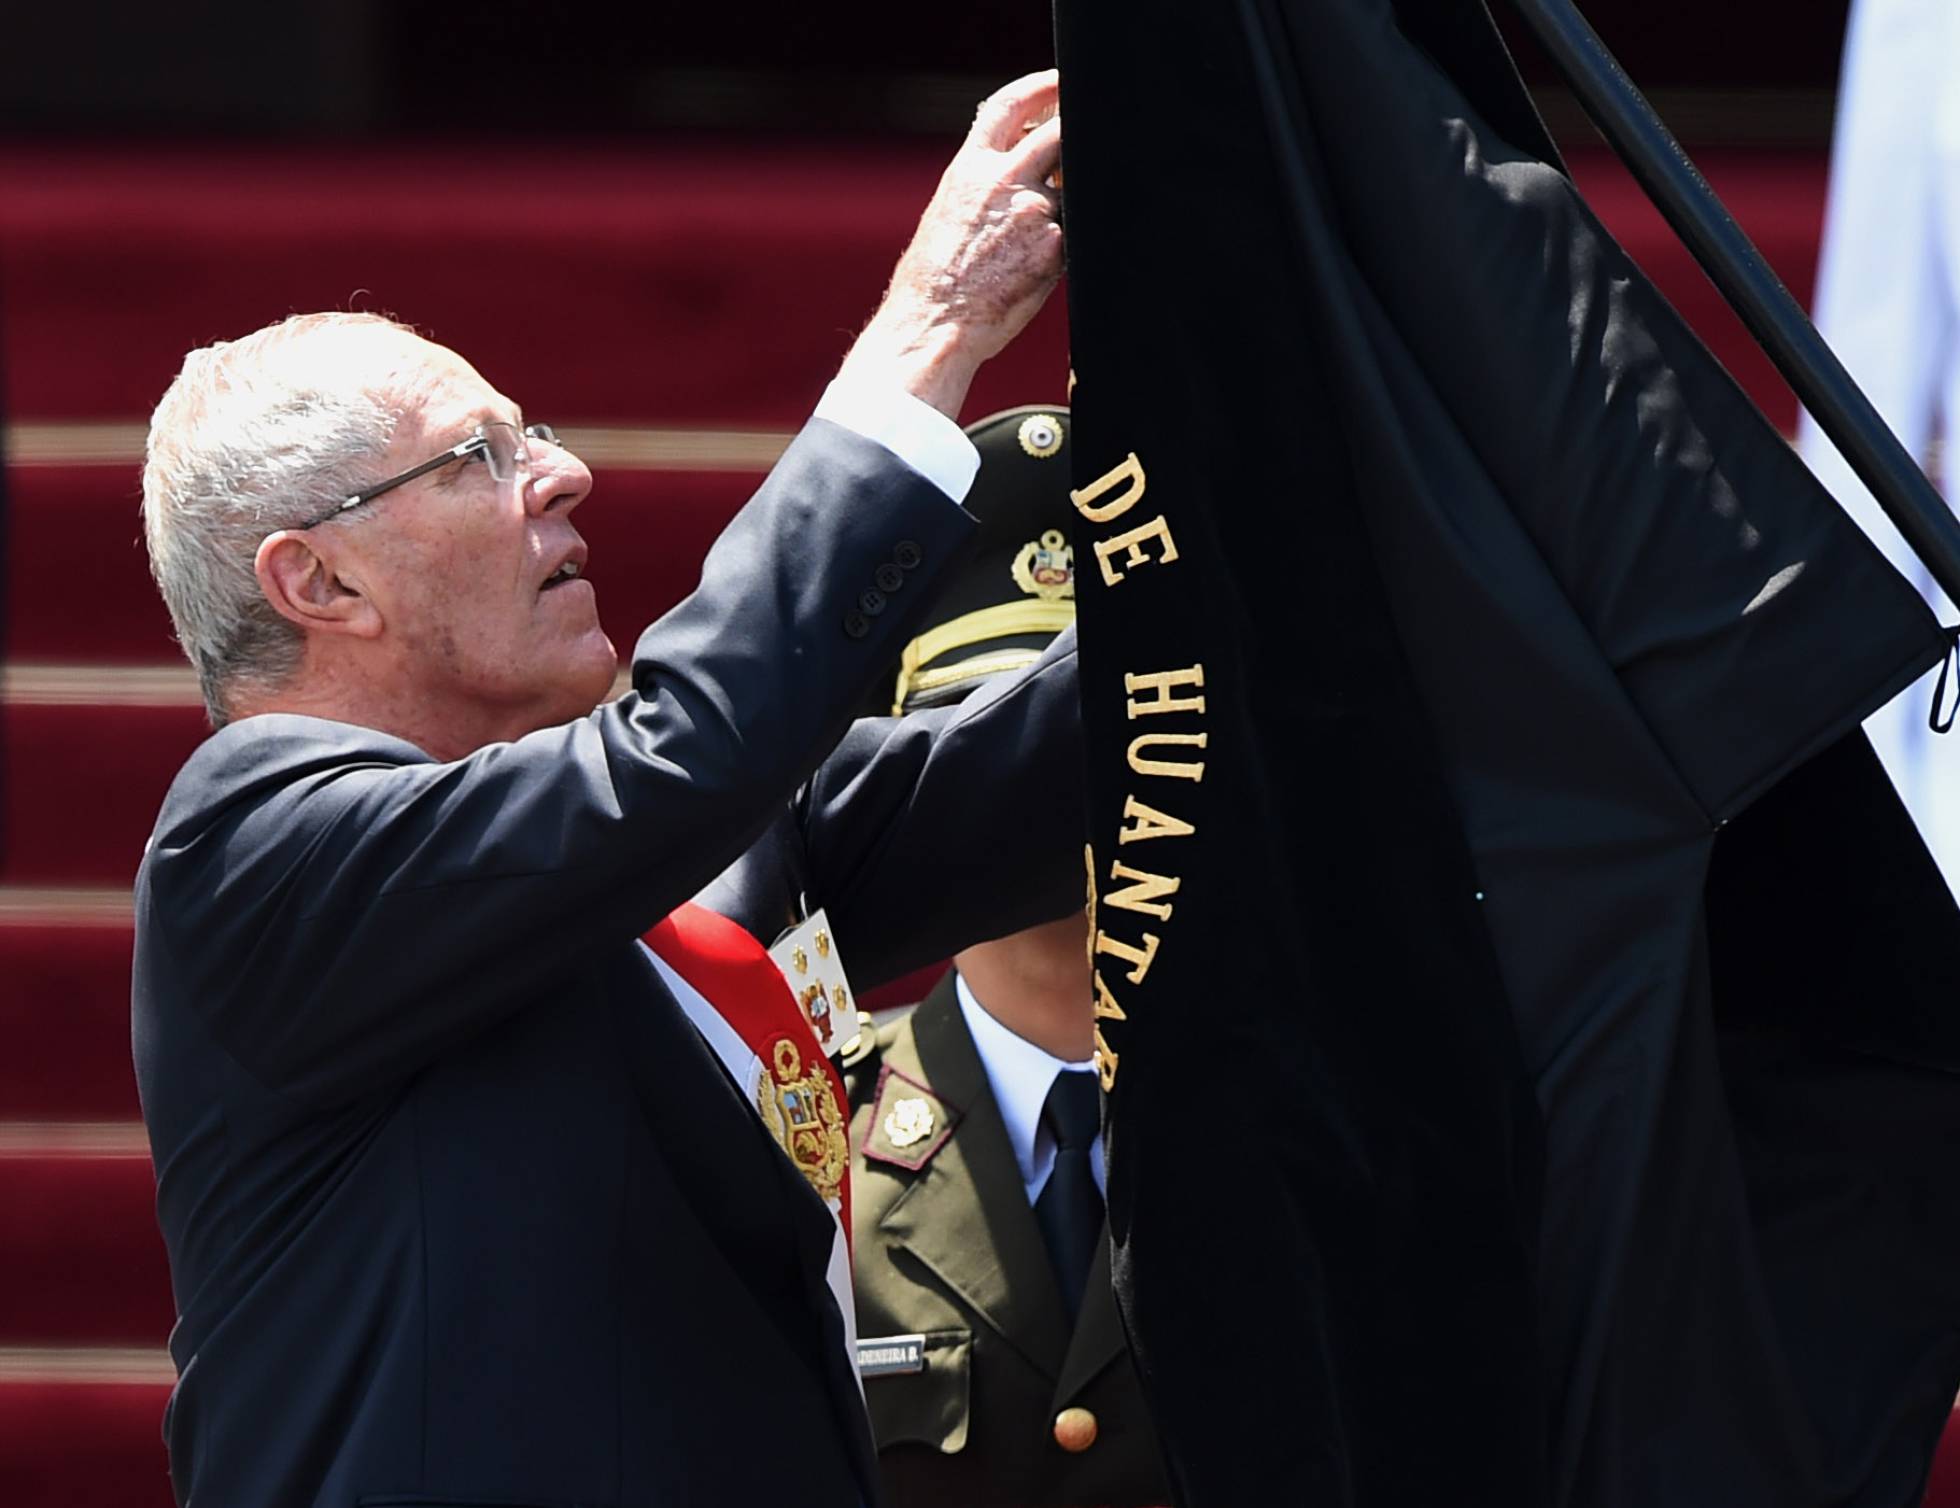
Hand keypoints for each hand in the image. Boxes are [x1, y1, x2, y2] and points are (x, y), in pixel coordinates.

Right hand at [838, 70, 1063, 417]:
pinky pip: (1076, 233)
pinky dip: (1067, 243)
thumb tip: (1016, 171)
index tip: (1059, 81)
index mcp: (970, 168)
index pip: (1011, 105)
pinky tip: (1036, 268)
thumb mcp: (947, 213)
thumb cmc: (932, 283)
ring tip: (1030, 241)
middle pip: (1059, 133)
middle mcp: (1005, 181)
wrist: (935, 326)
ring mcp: (1037, 213)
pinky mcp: (1058, 249)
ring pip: (1072, 189)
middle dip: (1072, 134)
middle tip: (1078, 146)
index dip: (1041, 86)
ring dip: (1065, 203)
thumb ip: (984, 184)